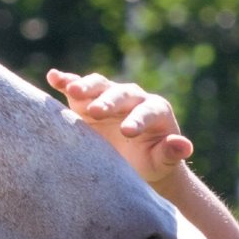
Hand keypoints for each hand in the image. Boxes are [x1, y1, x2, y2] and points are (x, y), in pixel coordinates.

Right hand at [46, 69, 193, 184]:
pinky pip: (76, 87)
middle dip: (108, 101)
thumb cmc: (150, 162)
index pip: (147, 112)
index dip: (138, 120)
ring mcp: (109, 96)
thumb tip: (184, 145)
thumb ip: (171, 152)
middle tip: (96, 111)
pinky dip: (65, 81)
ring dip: (85, 87)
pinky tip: (54, 77)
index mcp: (155, 110)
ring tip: (72, 90)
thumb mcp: (161, 161)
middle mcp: (132, 98)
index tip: (127, 133)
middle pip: (120, 93)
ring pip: (98, 85)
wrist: (131, 160)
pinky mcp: (87, 100)